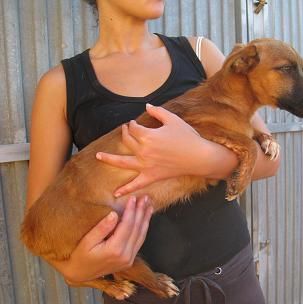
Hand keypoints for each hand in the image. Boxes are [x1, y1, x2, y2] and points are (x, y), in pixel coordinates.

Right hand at [49, 196, 152, 282]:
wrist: (81, 273)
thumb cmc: (81, 256)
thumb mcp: (87, 241)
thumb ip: (101, 228)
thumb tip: (114, 214)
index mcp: (115, 250)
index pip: (127, 225)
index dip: (131, 210)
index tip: (133, 198)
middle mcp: (125, 256)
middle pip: (137, 229)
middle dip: (141, 212)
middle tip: (145, 198)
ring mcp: (129, 259)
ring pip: (141, 235)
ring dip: (146, 219)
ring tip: (149, 205)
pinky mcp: (130, 260)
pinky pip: (140, 241)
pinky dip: (144, 228)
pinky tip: (145, 219)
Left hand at [96, 103, 227, 196]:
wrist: (198, 157)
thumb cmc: (187, 137)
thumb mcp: (173, 120)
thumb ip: (158, 112)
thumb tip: (146, 106)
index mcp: (147, 136)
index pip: (133, 128)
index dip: (132, 124)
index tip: (134, 123)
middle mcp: (143, 150)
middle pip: (127, 141)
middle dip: (125, 133)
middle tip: (126, 130)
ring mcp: (145, 165)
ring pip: (122, 162)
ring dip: (109, 159)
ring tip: (99, 156)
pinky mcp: (151, 176)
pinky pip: (136, 184)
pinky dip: (126, 189)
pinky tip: (116, 193)